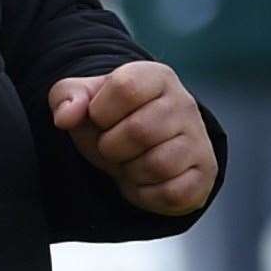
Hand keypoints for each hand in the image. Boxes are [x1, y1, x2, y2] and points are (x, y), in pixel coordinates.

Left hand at [49, 61, 217, 216]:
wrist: (138, 141)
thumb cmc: (109, 115)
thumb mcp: (81, 97)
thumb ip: (67, 97)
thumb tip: (65, 117)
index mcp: (155, 76)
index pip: (125, 88)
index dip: (100, 110)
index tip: (99, 117)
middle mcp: (184, 103)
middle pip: (139, 132)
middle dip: (111, 146)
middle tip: (112, 145)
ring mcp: (199, 139)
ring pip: (158, 165)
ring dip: (129, 171)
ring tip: (128, 161)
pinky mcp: (206, 173)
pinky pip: (174, 193)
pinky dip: (147, 194)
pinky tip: (142, 180)